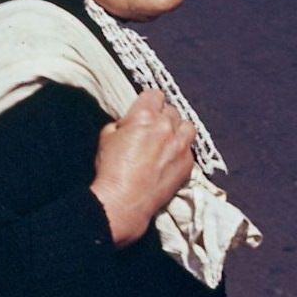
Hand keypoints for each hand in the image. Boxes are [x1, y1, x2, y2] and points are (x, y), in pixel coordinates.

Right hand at [90, 89, 195, 246]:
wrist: (124, 201)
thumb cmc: (111, 171)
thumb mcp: (106, 137)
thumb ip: (122, 124)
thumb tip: (129, 124)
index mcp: (144, 116)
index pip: (155, 94)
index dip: (150, 102)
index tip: (147, 109)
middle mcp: (166, 127)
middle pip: (171, 110)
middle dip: (162, 117)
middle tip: (153, 129)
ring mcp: (180, 146)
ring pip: (187, 126)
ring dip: (178, 130)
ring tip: (168, 140)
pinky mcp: (187, 164)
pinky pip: (190, 150)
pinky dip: (182, 151)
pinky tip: (170, 160)